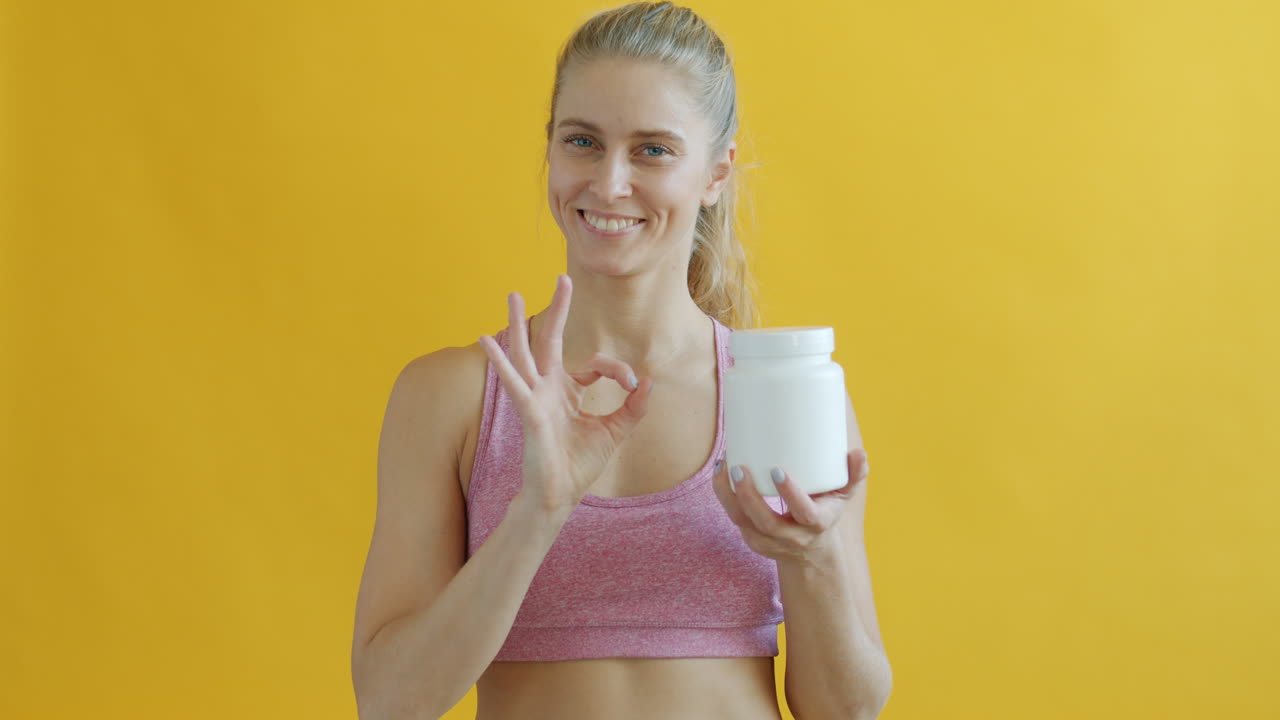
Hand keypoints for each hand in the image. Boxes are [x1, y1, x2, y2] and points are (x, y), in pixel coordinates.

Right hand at [478, 274, 655, 513]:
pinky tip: (485, 340)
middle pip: (551, 340)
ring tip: (512, 295)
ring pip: (525, 353)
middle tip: (562, 279)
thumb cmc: (579, 465)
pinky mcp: (528, 411)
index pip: (593, 363)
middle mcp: (548, 388)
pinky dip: (500, 361)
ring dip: (519, 324)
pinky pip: (514, 381)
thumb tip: (649, 382)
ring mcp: (535, 397)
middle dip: (557, 310)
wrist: (559, 495)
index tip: (632, 384)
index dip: (616, 369)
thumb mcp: (614, 432)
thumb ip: (632, 408)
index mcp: (567, 391)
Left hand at [711, 449, 869, 564]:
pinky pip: (735, 520)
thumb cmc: (826, 511)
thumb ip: (854, 475)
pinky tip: (720, 474)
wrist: (811, 551)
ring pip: (743, 523)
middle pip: (766, 522)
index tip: (777, 470)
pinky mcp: (753, 539)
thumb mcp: (843, 496)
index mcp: (816, 524)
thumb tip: (860, 453)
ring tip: (723, 468)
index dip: (790, 494)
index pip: (803, 512)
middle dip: (749, 496)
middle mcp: (792, 537)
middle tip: (738, 467)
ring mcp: (769, 541)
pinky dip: (724, 498)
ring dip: (729, 496)